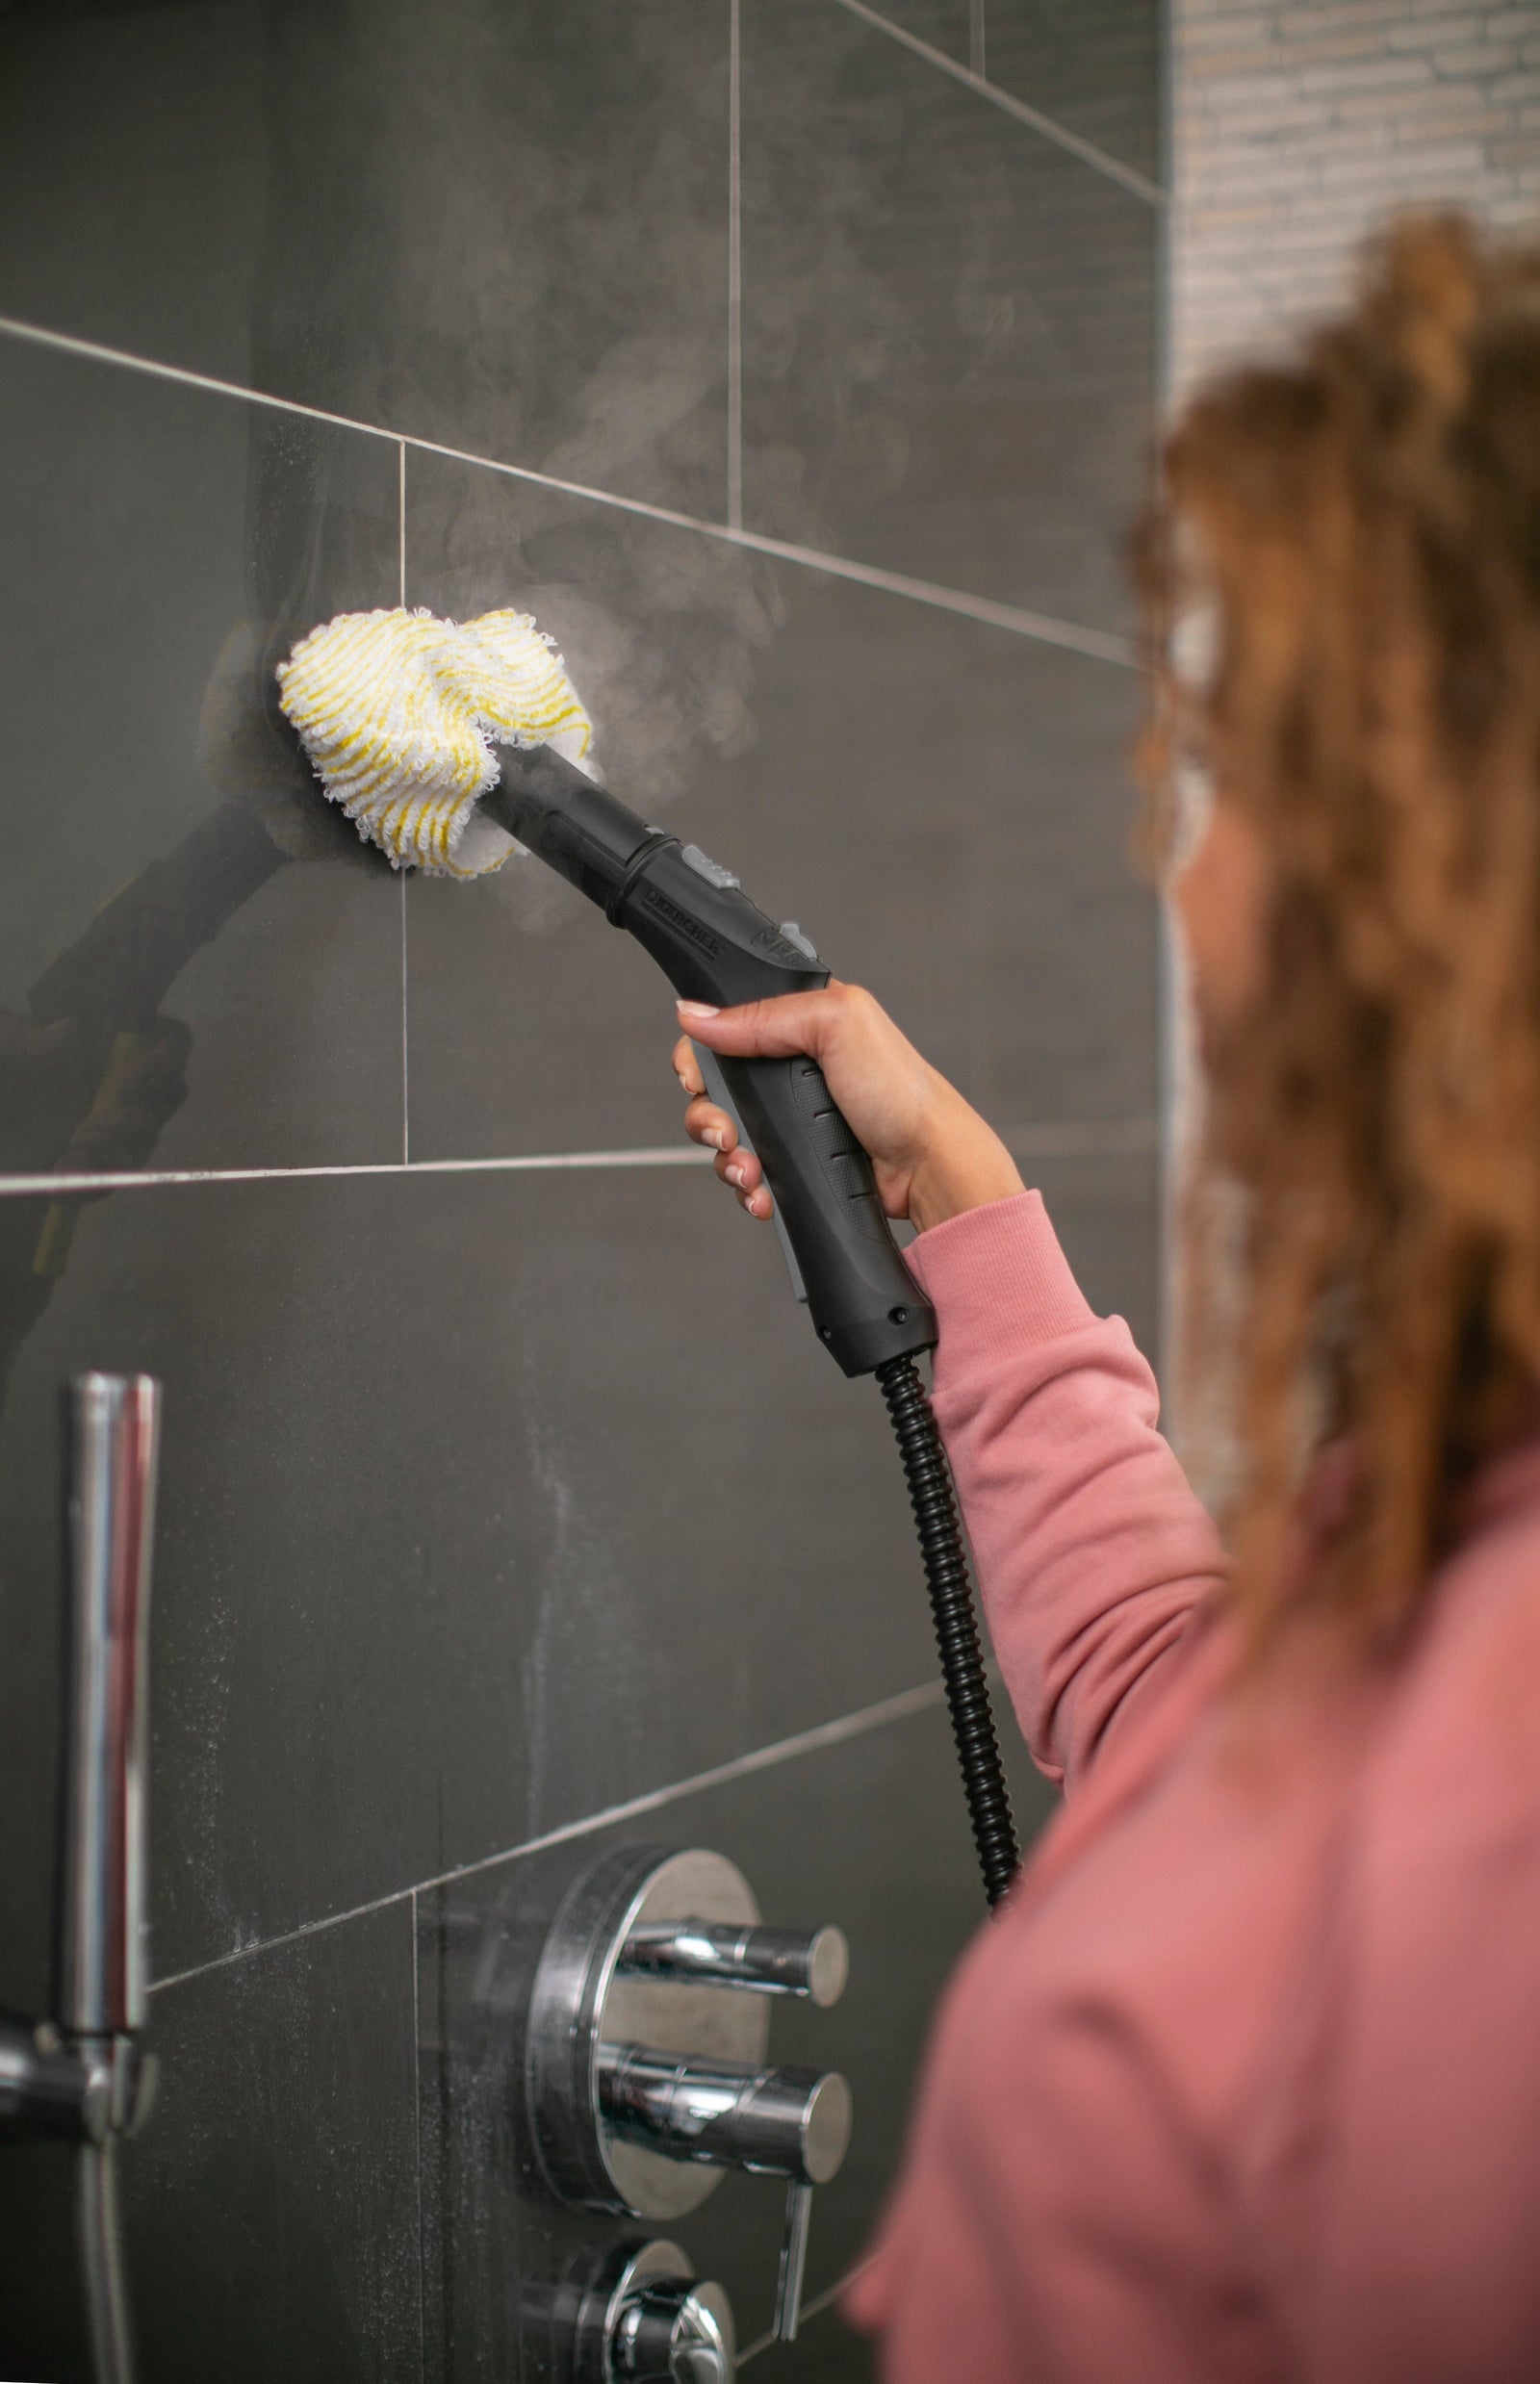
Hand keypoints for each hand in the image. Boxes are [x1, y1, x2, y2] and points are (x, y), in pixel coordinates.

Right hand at [671, 982, 1024, 1234]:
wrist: (926, 1166)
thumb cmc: (902, 1093)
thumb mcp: (835, 1025)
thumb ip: (764, 1015)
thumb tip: (698, 1015)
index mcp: (800, 1022)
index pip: (725, 1027)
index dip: (702, 1053)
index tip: (700, 1076)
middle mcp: (791, 1068)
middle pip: (714, 1087)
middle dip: (709, 1115)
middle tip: (727, 1130)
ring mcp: (791, 1117)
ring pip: (724, 1134)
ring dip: (727, 1157)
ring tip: (750, 1169)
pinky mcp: (795, 1158)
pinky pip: (746, 1171)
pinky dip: (747, 1184)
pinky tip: (762, 1189)